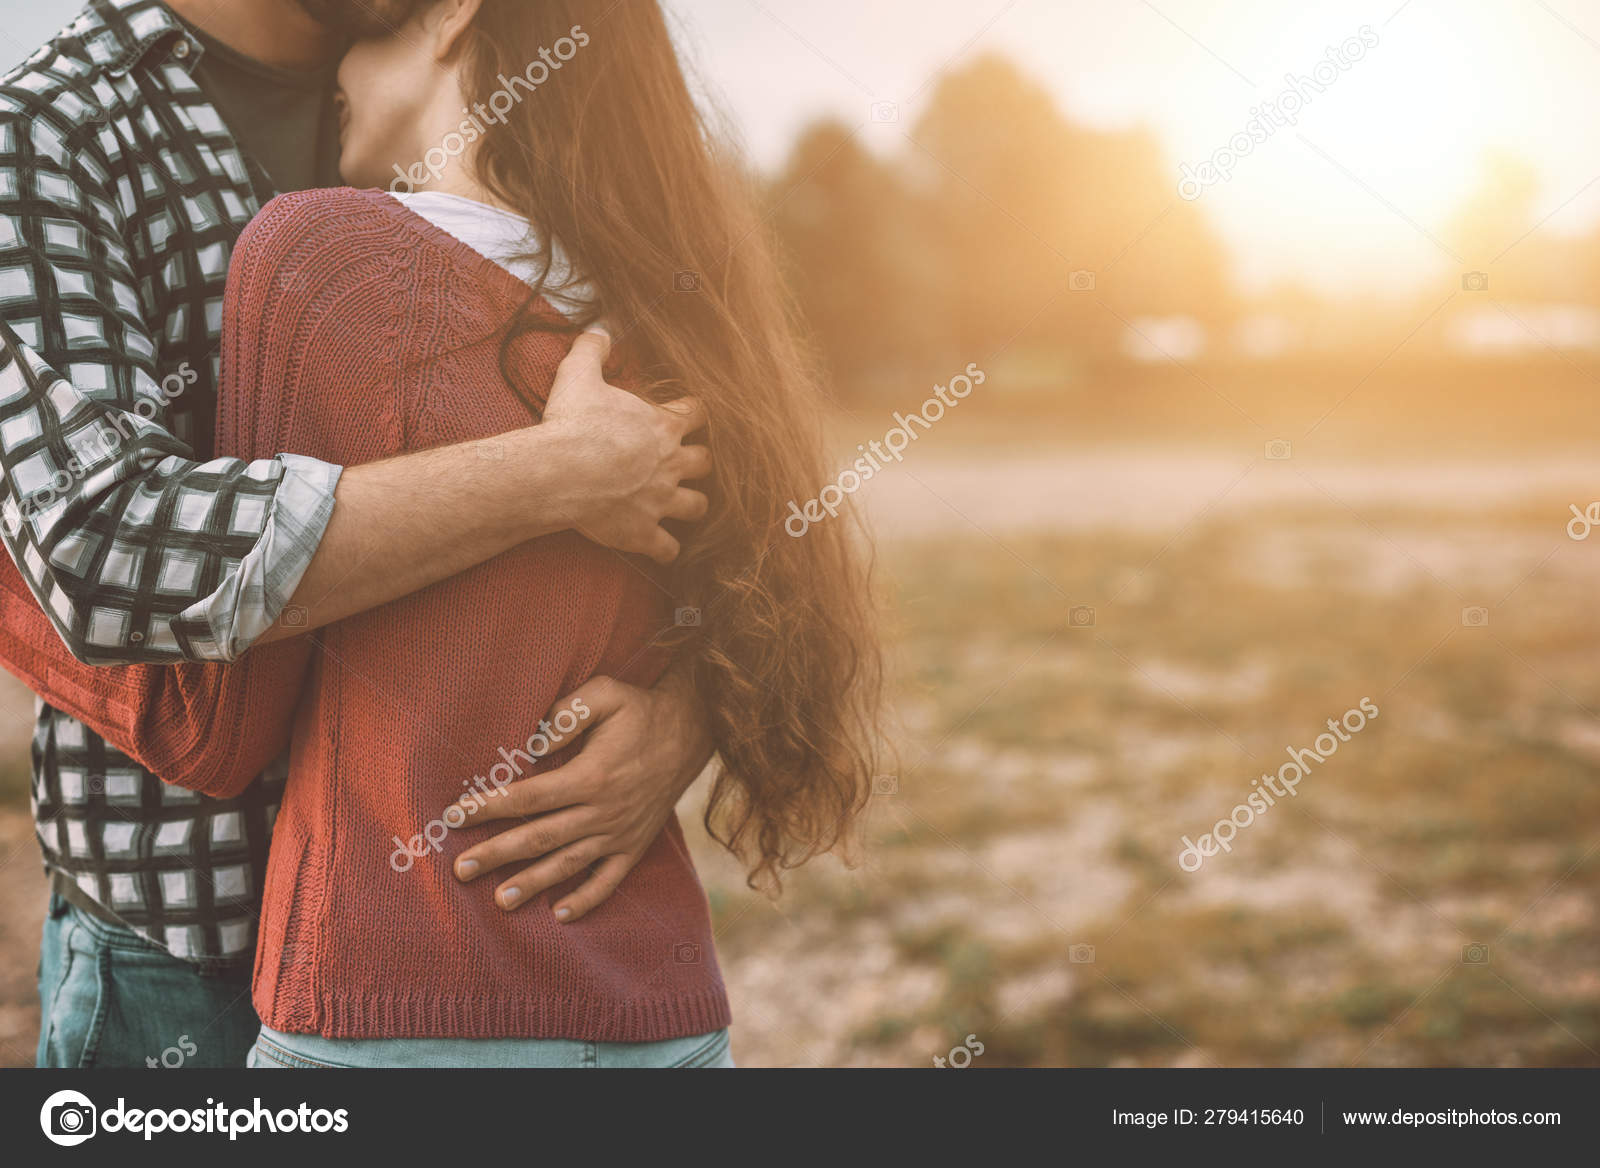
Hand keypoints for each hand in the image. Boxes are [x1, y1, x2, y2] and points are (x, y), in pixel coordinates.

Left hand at [449, 671, 714, 919]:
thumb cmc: (639, 711)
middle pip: (539, 837)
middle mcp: (602, 811)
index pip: (527, 797)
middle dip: (496, 854)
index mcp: (590, 775)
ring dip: (532, 884)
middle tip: (459, 870)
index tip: (452, 815)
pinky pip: (609, 879)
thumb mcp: (603, 695)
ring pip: (568, 864)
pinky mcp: (635, 845)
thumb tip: (530, 745)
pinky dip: (586, 899)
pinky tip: (560, 915)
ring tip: (499, 902)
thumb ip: (565, 715)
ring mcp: (619, 833)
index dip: (488, 808)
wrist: (691, 732)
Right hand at [541, 328, 710, 563]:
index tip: (688, 414)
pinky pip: (668, 549)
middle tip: (684, 461)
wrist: (558, 471)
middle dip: (698, 461)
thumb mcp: (578, 374)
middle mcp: (670, 463)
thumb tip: (600, 329)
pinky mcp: (644, 532)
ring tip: (681, 504)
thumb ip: (592, 349)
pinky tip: (661, 548)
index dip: (695, 413)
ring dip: (692, 504)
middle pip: (705, 462)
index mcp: (662, 426)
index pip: (698, 414)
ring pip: (697, 506)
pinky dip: (666, 549)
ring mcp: (660, 500)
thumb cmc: (572, 423)